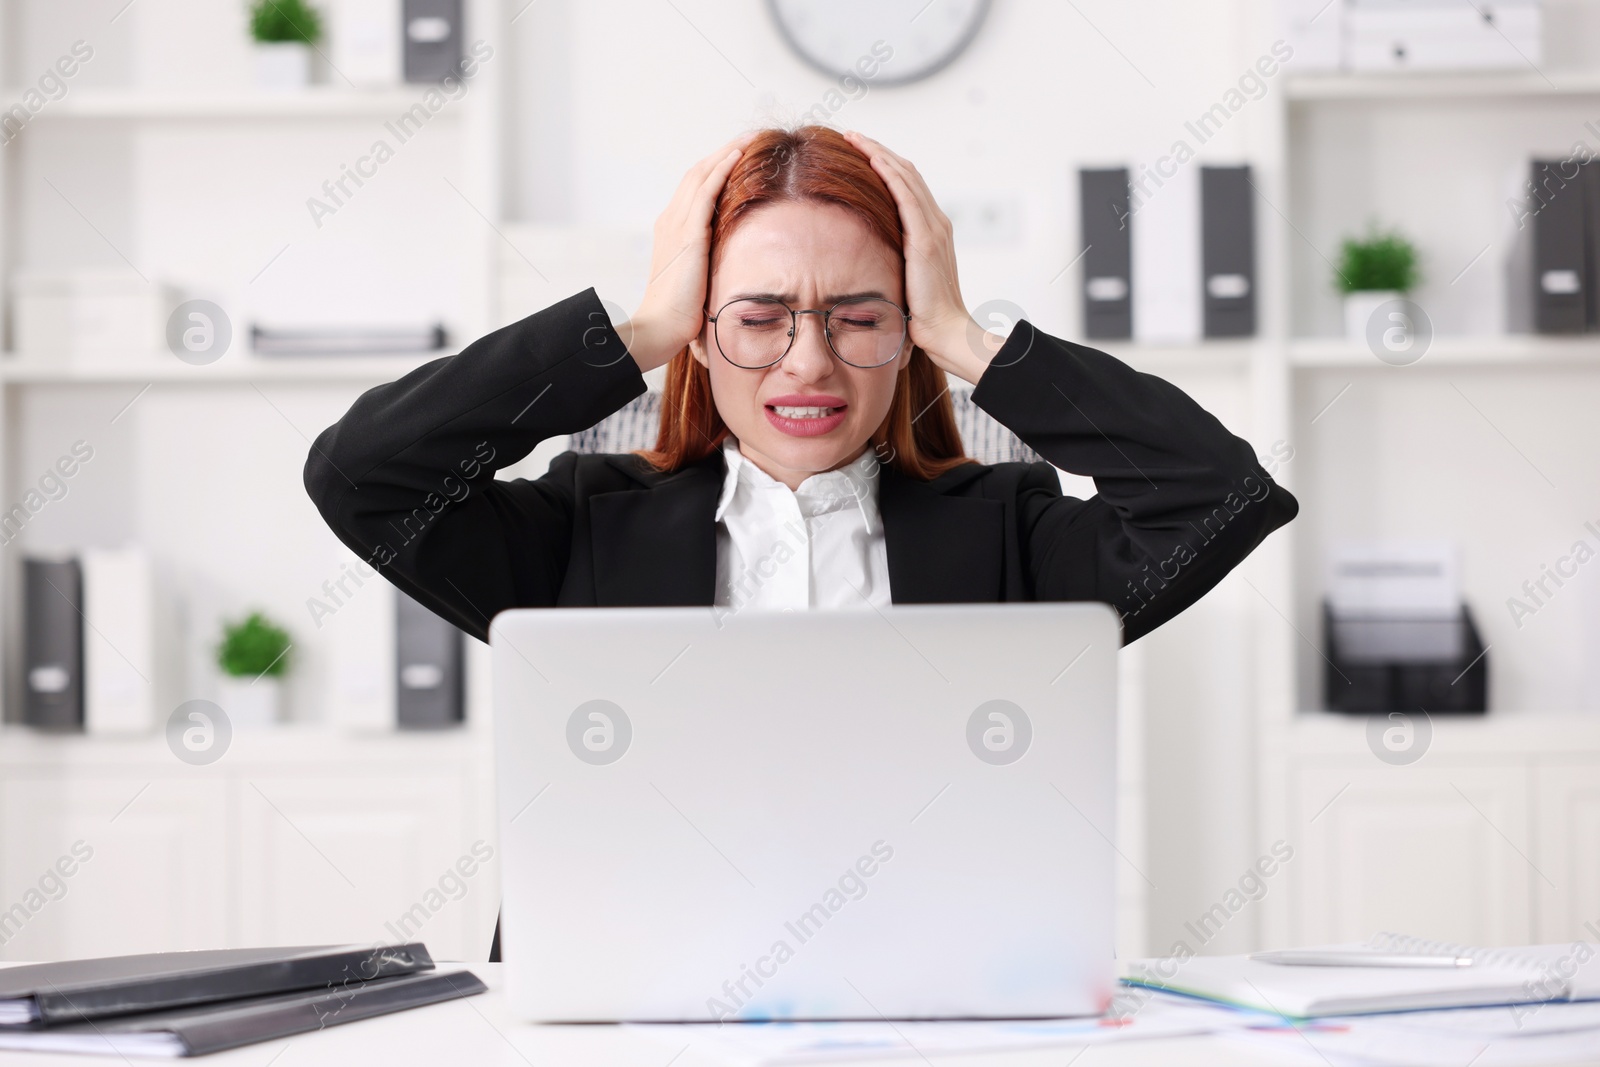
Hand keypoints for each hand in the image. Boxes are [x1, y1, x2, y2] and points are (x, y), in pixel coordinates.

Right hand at [624, 133, 756, 372]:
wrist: (660, 326)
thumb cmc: (679, 313)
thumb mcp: (698, 279)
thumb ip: (710, 262)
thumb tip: (732, 262)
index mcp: (672, 229)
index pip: (696, 188)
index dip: (717, 168)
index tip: (741, 156)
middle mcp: (671, 219)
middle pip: (698, 173)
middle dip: (724, 152)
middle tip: (751, 137)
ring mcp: (676, 224)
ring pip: (702, 174)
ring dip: (727, 152)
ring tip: (751, 138)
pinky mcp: (688, 233)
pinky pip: (706, 190)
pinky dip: (721, 169)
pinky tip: (738, 156)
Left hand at [843, 131, 1003, 384]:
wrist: (946, 330)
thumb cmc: (924, 314)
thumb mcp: (906, 279)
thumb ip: (895, 261)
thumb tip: (869, 258)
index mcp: (932, 230)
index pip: (907, 186)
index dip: (885, 165)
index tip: (860, 152)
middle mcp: (936, 222)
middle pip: (906, 173)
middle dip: (878, 151)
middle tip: (852, 136)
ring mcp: (933, 228)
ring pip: (905, 176)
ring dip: (879, 153)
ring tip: (855, 138)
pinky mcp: (926, 239)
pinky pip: (906, 196)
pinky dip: (889, 173)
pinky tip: (872, 158)